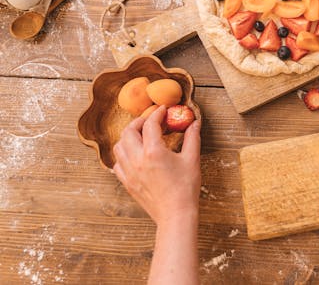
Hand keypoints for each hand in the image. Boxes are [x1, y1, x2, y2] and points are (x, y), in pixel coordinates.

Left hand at [113, 106, 201, 226]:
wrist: (175, 214)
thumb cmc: (185, 188)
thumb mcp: (192, 159)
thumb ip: (192, 138)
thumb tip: (195, 123)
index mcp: (153, 151)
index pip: (151, 124)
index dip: (157, 114)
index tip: (162, 110)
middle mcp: (137, 159)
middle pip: (129, 131)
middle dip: (139, 122)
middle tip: (150, 121)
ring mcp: (129, 172)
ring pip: (119, 146)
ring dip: (128, 136)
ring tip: (140, 135)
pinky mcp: (127, 182)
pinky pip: (117, 163)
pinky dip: (122, 154)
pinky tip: (133, 154)